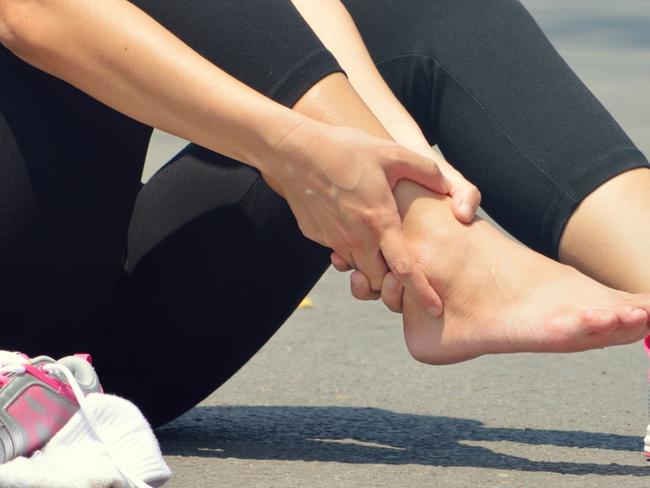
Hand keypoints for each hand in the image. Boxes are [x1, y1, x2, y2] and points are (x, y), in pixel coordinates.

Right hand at [331, 143, 480, 311]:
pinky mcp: (316, 236)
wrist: (295, 151)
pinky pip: (338, 251)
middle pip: (378, 281)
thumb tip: (448, 188)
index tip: (435, 310)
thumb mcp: (392, 153)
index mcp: (379, 223)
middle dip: (391, 283)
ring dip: (369, 264)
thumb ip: (426, 171)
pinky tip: (349, 219)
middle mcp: (356, 239)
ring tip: (374, 237)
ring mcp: (333, 240)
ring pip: (356, 268)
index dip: (422, 293)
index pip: (405, 271)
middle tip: (400, 269)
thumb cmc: (346, 149)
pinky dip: (348, 246)